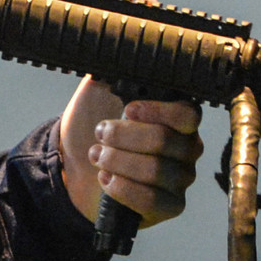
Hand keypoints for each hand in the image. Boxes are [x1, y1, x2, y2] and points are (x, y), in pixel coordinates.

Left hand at [59, 78, 202, 226]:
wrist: (74, 165)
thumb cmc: (93, 126)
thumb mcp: (98, 92)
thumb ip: (111, 73)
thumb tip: (117, 54)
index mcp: (178, 118)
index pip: (187, 114)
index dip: (158, 112)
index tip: (128, 109)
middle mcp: (187, 147)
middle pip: (165, 141)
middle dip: (124, 137)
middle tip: (100, 134)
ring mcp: (181, 178)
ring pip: (157, 171)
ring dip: (118, 162)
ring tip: (96, 156)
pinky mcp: (169, 205)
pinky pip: (153, 200)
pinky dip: (123, 189)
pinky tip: (105, 179)